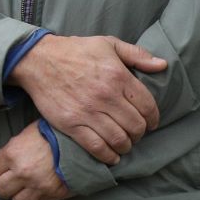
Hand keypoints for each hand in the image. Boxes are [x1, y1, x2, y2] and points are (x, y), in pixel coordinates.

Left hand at [0, 123, 71, 199]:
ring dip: (20, 196)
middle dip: (5, 186)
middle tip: (13, 182)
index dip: (0, 169)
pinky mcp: (54, 193)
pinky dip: (38, 198)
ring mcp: (38, 185)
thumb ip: (15, 148)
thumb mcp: (28, 133)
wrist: (82, 141)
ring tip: (26, 189)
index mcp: (12, 154)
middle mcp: (22, 172)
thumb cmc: (54, 132)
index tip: (6, 168)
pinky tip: (41, 190)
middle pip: (1, 189)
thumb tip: (9, 158)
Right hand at [10, 32, 167, 165]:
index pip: (148, 106)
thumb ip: (136, 54)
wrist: (37, 60)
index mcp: (118, 76)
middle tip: (135, 133)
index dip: (153, 119)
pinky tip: (111, 156)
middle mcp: (106, 96)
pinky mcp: (71, 124)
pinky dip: (108, 156)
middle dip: (139, 134)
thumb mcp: (107, 44)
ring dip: (126, 146)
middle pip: (136, 126)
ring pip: (119, 140)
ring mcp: (88, 112)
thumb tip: (162, 65)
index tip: (149, 123)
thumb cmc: (74, 50)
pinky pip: (96, 147)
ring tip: (123, 144)